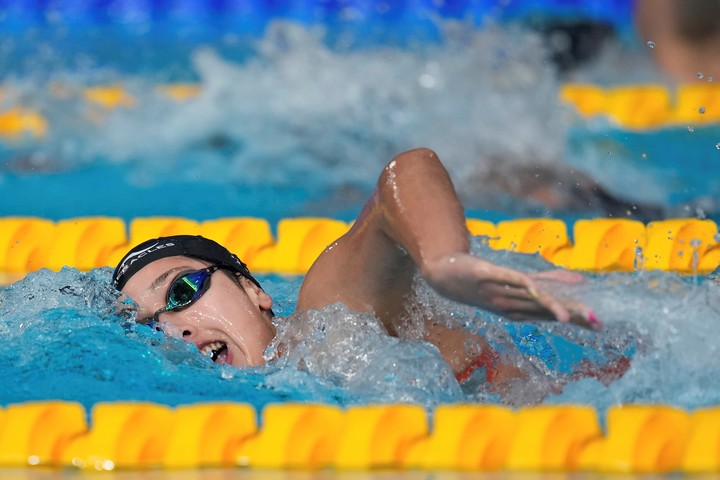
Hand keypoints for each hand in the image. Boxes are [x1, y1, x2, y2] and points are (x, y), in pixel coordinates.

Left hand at [423, 253, 600, 329]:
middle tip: (594, 323)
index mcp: (520, 308)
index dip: (575, 318)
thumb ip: (549, 281)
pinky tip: (534, 285)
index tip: (598, 325)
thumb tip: (579, 280)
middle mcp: (511, 304)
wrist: (444, 275)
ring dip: (548, 306)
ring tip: (568, 315)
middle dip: (569, 316)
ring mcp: (498, 291)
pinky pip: (505, 278)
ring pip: (528, 298)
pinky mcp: (485, 274)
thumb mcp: (518, 282)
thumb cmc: (485, 281)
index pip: (552, 314)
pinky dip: (520, 282)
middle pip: (544, 309)